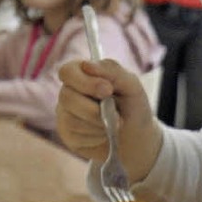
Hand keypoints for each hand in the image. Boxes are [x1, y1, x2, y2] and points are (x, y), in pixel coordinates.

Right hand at [56, 59, 162, 182]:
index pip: (67, 72)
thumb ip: (113, 72)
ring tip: (114, 124)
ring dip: (100, 124)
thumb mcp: (131, 85)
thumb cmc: (131, 105)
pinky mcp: (67, 135)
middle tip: (117, 115)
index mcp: (82, 74)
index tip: (108, 90)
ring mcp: (65, 114)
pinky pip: (76, 136)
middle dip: (95, 109)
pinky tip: (105, 134)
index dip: (85, 82)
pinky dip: (97, 136)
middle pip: (67, 97)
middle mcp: (69, 92)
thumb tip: (87, 65)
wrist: (136, 135)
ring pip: (72, 120)